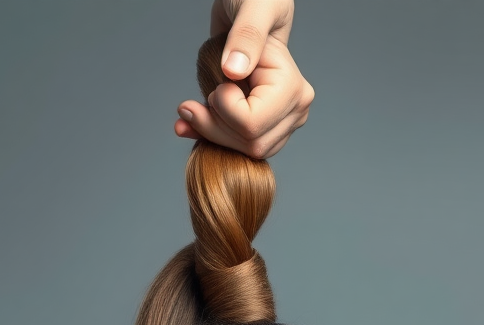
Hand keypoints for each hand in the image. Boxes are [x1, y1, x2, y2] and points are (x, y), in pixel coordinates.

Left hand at [175, 0, 314, 158]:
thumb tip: (234, 71)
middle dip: (213, 126)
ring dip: (209, 133)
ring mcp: (282, 123)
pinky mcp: (265, 128)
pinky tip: (188, 126)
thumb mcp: (253, 6)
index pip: (251, 125)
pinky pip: (237, 147)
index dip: (223, 109)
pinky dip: (209, 139)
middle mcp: (295, 111)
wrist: (245, 6)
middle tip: (189, 104)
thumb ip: (246, 36)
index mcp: (293, 89)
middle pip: (249, 144)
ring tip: (189, 110)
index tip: (216, 82)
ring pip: (243, 151)